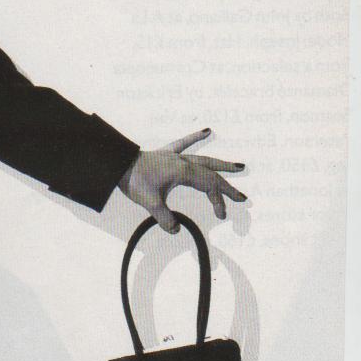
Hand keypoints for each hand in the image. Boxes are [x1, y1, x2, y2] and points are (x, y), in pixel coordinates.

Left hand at [117, 129, 246, 232]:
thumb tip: (175, 230)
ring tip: (239, 166)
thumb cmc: (134, 181)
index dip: (218, 201)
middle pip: (212, 174)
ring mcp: (175, 157)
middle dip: (228, 187)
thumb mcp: (150, 203)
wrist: (117, 165)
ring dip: (221, 164)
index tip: (221, 215)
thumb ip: (164, 218)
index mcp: (184, 173)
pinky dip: (195, 137)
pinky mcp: (165, 154)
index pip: (209, 187)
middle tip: (242, 197)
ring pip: (204, 159)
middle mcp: (184, 162)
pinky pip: (184, 144)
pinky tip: (207, 131)